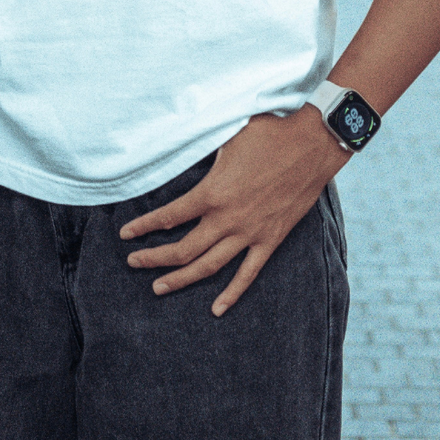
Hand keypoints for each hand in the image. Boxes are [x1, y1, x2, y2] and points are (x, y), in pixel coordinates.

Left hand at [119, 108, 348, 317]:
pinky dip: (232, 293)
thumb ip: (202, 148)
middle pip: (183, 249)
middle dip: (153, 258)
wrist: (313, 142)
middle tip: (133, 263)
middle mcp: (228, 218)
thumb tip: (178, 140)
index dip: (144, 226)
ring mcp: (250, 233)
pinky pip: (248, 273)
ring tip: (158, 288)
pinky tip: (216, 308)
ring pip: (209, 266)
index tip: (126, 234)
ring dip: (181, 279)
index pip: (169, 216)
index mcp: (213, 191)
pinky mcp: (271, 239)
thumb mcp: (227, 134)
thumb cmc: (270, 131)